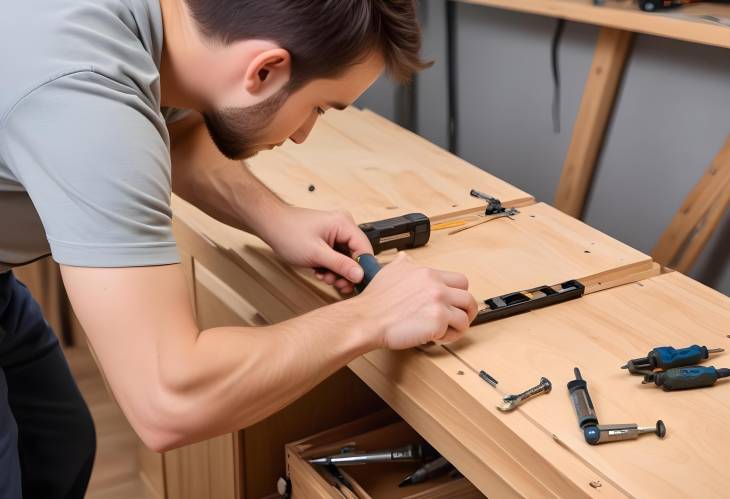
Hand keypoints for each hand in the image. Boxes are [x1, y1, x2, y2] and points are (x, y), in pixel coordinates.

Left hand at [262, 206, 372, 293]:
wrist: (270, 225)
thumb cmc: (288, 233)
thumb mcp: (316, 253)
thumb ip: (340, 265)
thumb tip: (360, 275)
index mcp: (344, 224)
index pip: (365, 249)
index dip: (363, 268)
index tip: (357, 283)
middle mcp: (343, 226)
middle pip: (356, 255)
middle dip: (346, 272)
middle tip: (337, 284)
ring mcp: (335, 233)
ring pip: (346, 258)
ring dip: (337, 272)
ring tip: (324, 276)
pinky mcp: (328, 239)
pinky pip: (337, 257)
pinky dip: (330, 267)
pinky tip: (320, 271)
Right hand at [354, 253, 477, 349]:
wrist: (367, 319)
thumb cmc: (375, 301)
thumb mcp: (389, 272)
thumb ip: (403, 264)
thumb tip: (405, 258)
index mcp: (428, 274)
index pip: (460, 280)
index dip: (458, 294)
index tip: (453, 302)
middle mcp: (436, 286)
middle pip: (468, 298)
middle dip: (466, 310)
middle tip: (458, 319)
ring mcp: (439, 303)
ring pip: (466, 315)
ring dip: (459, 326)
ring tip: (446, 331)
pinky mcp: (438, 321)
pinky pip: (456, 330)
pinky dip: (450, 337)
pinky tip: (437, 337)